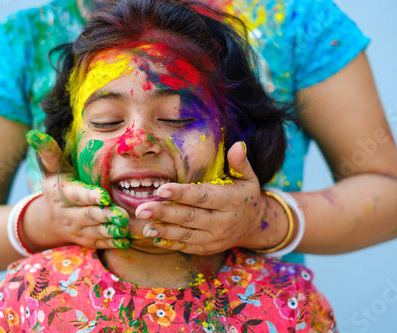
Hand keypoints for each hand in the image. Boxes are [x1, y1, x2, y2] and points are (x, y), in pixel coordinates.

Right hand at [22, 130, 131, 250]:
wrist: (50, 219)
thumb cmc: (57, 187)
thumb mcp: (50, 170)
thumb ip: (48, 152)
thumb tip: (35, 134)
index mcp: (63, 194)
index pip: (77, 195)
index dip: (90, 196)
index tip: (104, 196)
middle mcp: (70, 214)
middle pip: (88, 216)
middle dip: (105, 216)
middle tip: (121, 215)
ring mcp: (79, 230)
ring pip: (96, 231)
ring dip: (111, 231)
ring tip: (126, 227)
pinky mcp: (88, 241)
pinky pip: (101, 244)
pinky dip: (114, 243)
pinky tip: (127, 240)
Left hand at [134, 142, 266, 254]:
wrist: (255, 227)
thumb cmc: (245, 196)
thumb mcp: (249, 178)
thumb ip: (240, 163)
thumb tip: (236, 144)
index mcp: (230, 201)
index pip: (203, 197)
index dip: (182, 194)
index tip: (161, 190)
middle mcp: (222, 221)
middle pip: (190, 217)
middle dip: (164, 213)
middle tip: (141, 208)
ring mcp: (215, 238)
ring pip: (186, 234)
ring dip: (164, 230)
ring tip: (144, 225)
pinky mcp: (207, 248)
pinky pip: (187, 246)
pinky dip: (170, 242)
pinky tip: (153, 237)